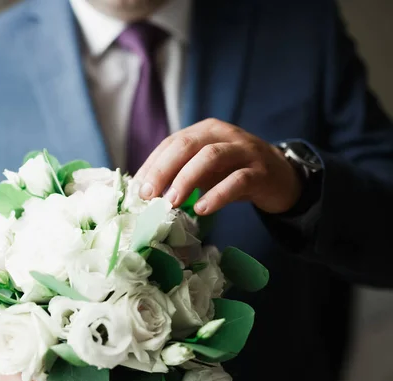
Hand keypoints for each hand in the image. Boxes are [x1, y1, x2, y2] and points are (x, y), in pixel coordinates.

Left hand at [135, 118, 301, 214]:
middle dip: (163, 169)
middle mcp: (224, 134)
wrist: (281, 177)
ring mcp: (244, 150)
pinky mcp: (261, 171)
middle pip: (187, 145)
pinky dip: (216, 195)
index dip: (153, 164)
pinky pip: (237, 181)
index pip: (172, 142)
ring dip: (186, 179)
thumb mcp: (206, 168)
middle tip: (149, 195)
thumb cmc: (234, 172)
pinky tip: (201, 209)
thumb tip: (146, 191)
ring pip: (211, 156)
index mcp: (205, 130)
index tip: (138, 188)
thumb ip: (181, 173)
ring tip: (171, 202)